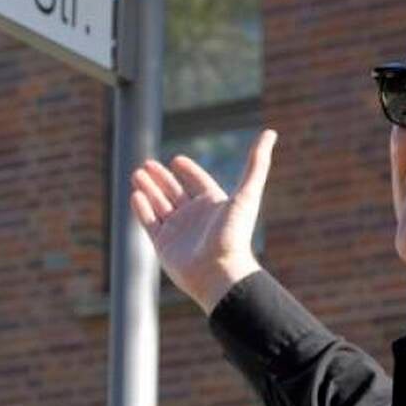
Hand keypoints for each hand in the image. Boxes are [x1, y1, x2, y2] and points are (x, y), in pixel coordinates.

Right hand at [130, 130, 277, 312]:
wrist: (219, 272)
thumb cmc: (234, 233)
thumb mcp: (247, 193)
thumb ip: (257, 163)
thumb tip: (271, 132)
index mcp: (213, 204)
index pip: (198, 182)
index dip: (188, 171)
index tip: (176, 159)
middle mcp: (195, 217)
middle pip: (175, 192)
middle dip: (161, 178)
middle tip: (147, 163)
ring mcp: (178, 231)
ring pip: (159, 205)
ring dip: (149, 189)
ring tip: (137, 174)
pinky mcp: (163, 245)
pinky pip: (149, 222)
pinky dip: (141, 208)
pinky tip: (135, 194)